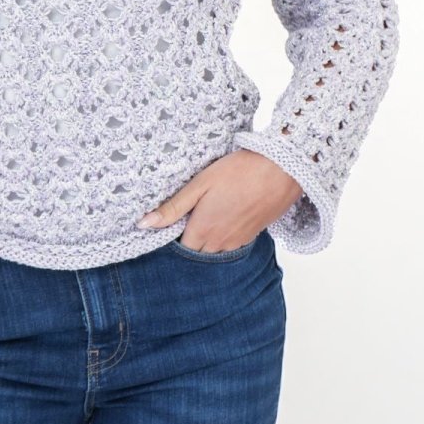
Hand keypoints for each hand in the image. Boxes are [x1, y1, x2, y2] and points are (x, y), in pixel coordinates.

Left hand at [136, 150, 303, 252]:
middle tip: (185, 220)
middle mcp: (220, 242)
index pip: (180, 249)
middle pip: (197, 253)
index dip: (172, 238)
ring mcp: (238, 241)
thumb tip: (144, 224)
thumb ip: (172, 207)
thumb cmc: (238, 172)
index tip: (170, 223)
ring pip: (215, 251)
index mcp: (203, 230)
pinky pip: (232, 246)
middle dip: (189, 243)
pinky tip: (223, 218)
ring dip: (206, 242)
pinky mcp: (252, 236)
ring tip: (204, 218)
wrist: (279, 170)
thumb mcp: (199, 185)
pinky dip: (223, 238)